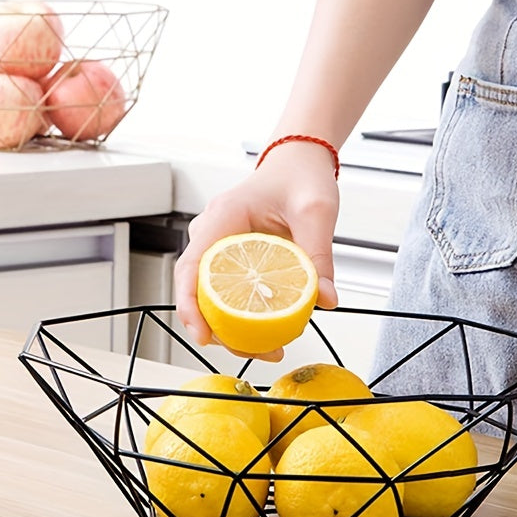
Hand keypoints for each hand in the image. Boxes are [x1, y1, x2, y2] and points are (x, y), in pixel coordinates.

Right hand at [174, 141, 339, 359]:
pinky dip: (244, 314)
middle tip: (262, 352)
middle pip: (199, 291)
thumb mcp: (316, 212)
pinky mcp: (231, 258)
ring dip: (234, 328)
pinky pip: (227, 291)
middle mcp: (213, 233)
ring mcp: (218, 247)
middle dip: (220, 330)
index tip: (202, 335)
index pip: (191, 267)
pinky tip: (270, 330)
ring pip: (211, 296)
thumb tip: (327, 299)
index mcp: (223, 217)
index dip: (190, 305)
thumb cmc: (300, 177)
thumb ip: (320, 255)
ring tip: (272, 348)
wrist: (298, 164)